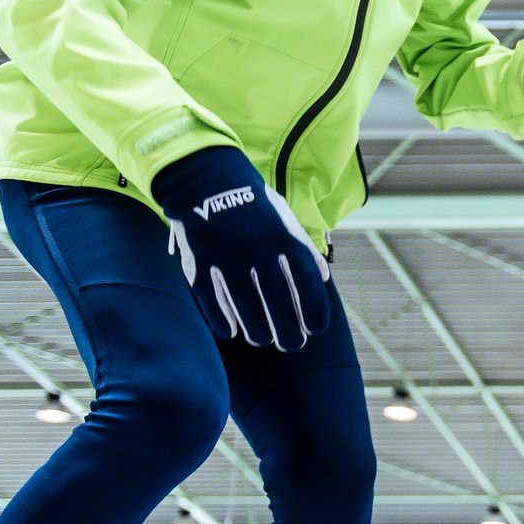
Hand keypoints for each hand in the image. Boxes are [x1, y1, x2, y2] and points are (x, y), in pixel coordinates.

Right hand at [151, 147, 329, 350]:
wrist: (206, 180)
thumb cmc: (254, 205)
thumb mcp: (285, 219)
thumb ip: (304, 249)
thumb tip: (323, 278)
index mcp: (284, 239)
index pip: (308, 285)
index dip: (315, 312)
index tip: (317, 329)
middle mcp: (259, 250)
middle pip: (279, 304)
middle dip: (289, 333)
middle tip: (292, 344)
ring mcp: (227, 258)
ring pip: (247, 309)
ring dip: (258, 332)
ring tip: (263, 339)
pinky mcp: (200, 264)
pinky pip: (214, 303)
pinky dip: (224, 322)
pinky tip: (232, 331)